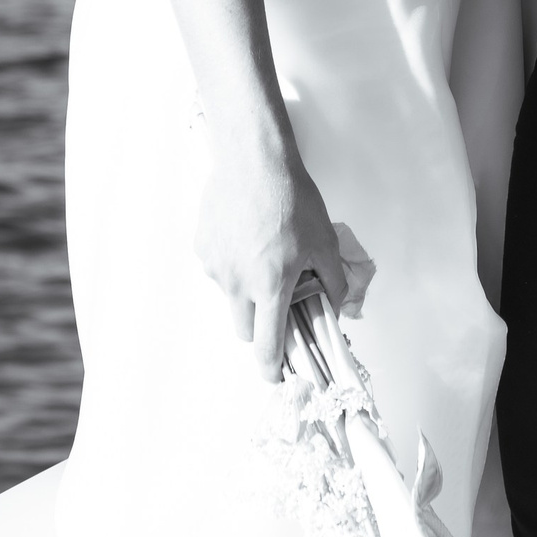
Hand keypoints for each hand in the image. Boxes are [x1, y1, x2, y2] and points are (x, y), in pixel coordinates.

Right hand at [196, 123, 347, 375]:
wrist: (254, 160)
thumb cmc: (292, 198)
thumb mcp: (324, 241)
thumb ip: (333, 282)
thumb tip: (335, 307)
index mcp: (270, 287)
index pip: (266, 347)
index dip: (271, 368)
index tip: (276, 376)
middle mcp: (237, 284)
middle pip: (244, 329)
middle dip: (260, 326)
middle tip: (276, 303)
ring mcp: (215, 266)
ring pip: (229, 297)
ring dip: (245, 291)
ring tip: (262, 254)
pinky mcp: (201, 247)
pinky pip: (218, 269)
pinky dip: (232, 264)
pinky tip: (245, 236)